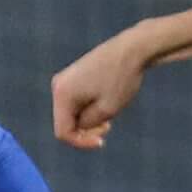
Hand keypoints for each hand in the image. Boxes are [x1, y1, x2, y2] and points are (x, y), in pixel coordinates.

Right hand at [52, 28, 155, 149]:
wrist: (133, 49)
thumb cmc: (122, 78)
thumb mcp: (107, 110)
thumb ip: (88, 124)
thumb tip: (78, 126)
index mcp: (62, 94)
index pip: (63, 132)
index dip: (80, 142)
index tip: (102, 142)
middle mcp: (58, 85)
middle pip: (66, 122)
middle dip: (86, 129)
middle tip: (108, 127)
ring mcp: (65, 79)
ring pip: (72, 112)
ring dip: (90, 118)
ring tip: (110, 112)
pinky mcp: (74, 76)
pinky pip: (77, 101)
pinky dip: (90, 107)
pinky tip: (107, 102)